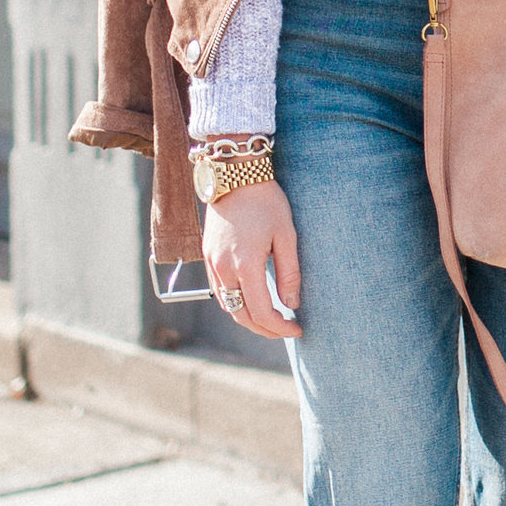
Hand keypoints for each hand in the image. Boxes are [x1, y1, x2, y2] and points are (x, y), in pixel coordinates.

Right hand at [204, 179, 301, 339]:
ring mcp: (212, 262)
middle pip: (241, 315)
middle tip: (285, 331)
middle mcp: (223, 268)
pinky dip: (235, 302)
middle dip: (264, 329)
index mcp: (245, 264)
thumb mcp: (286, 235)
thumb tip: (292, 305)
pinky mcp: (207, 255)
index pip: (262, 311)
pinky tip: (252, 300)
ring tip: (271, 319)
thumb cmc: (266, 201)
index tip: (297, 330)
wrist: (235, 175)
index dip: (280, 327)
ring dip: (248, 318)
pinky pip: (219, 289)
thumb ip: (289, 273)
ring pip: (227, 305)